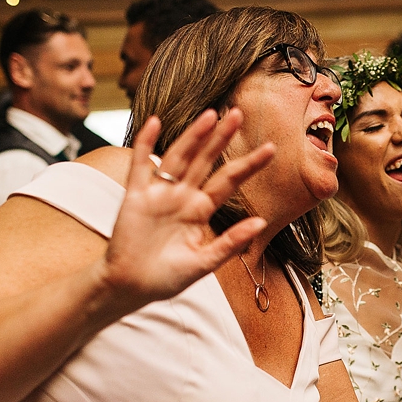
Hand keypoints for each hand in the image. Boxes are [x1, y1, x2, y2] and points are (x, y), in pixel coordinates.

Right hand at [100, 108, 274, 306]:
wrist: (131, 288)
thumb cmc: (166, 278)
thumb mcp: (204, 263)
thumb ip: (230, 242)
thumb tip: (261, 223)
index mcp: (201, 210)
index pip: (228, 181)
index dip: (248, 165)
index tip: (270, 148)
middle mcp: (182, 196)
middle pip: (205, 161)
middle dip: (221, 138)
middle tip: (238, 113)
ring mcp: (159, 193)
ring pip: (179, 157)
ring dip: (193, 136)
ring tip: (210, 115)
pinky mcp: (135, 196)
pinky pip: (140, 165)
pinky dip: (146, 143)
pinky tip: (155, 123)